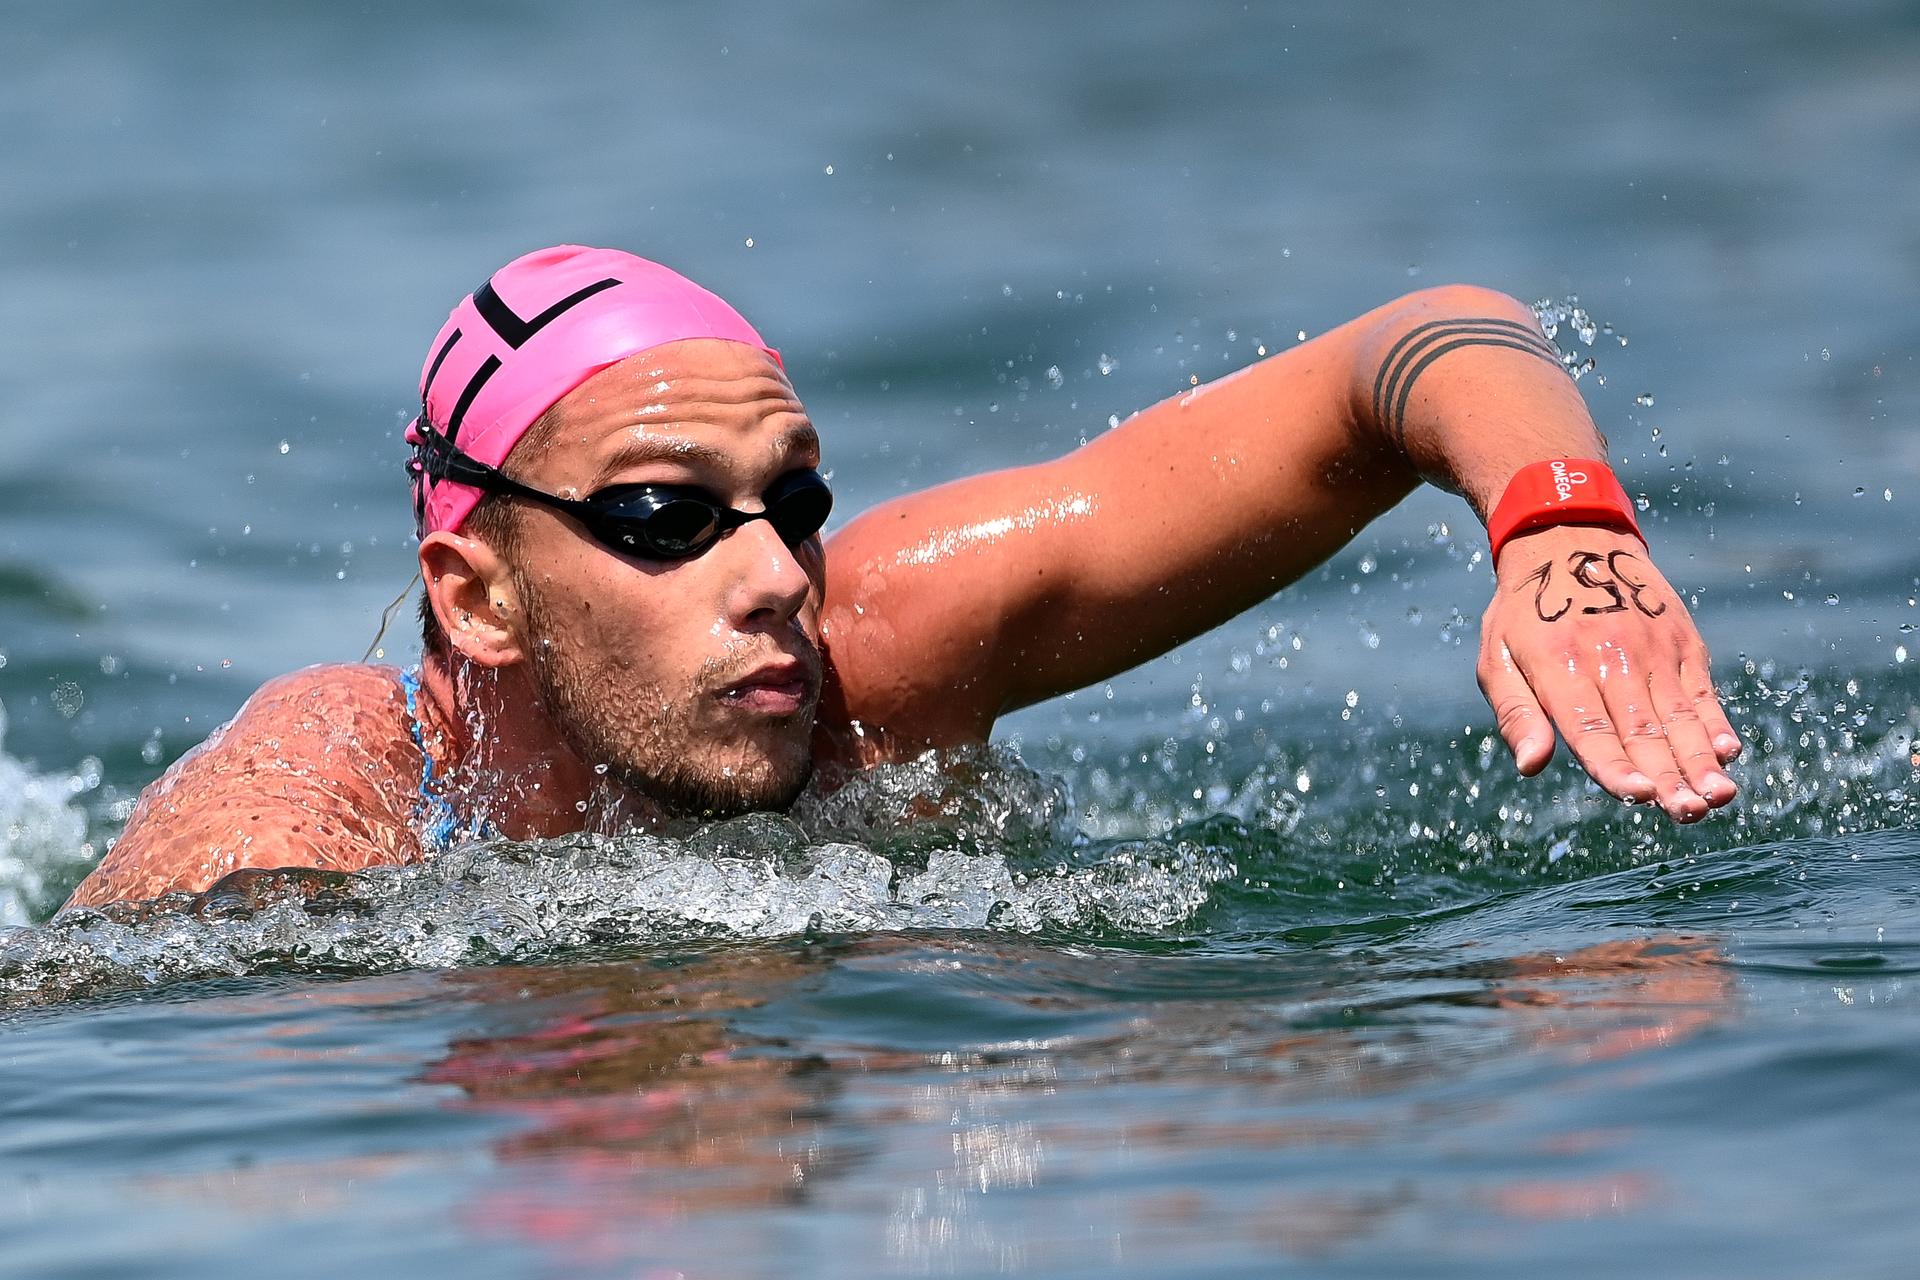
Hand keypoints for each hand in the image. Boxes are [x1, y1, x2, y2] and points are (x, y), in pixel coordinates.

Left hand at [1476, 525, 1740, 821]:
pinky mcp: (1681, 642)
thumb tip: (1531, 766)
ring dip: (1700, 760)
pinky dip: (1715, 723)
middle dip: (1668, 775)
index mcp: (1560, 665)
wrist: (1570, 539)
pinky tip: (1728, 754)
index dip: (1613, 763)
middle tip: (1689, 813)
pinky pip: (1701, 690)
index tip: (1636, 795)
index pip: (1590, 726)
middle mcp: (1612, 656)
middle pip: (1643, 728)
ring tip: (1718, 798)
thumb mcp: (1497, 657)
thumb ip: (1516, 713)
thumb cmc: (1524, 613)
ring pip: (1679, 715)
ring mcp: (1653, 648)